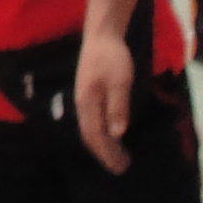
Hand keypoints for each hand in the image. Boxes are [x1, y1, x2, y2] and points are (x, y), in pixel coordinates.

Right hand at [72, 28, 136, 174]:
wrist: (102, 35)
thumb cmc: (113, 56)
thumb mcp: (120, 81)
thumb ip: (118, 106)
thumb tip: (117, 133)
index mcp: (88, 103)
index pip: (96, 136)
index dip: (107, 153)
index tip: (120, 167)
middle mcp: (82, 104)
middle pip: (90, 136)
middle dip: (104, 154)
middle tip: (121, 168)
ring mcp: (83, 99)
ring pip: (90, 129)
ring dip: (103, 145)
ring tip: (118, 156)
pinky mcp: (88, 94)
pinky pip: (92, 121)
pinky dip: (101, 134)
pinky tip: (110, 135)